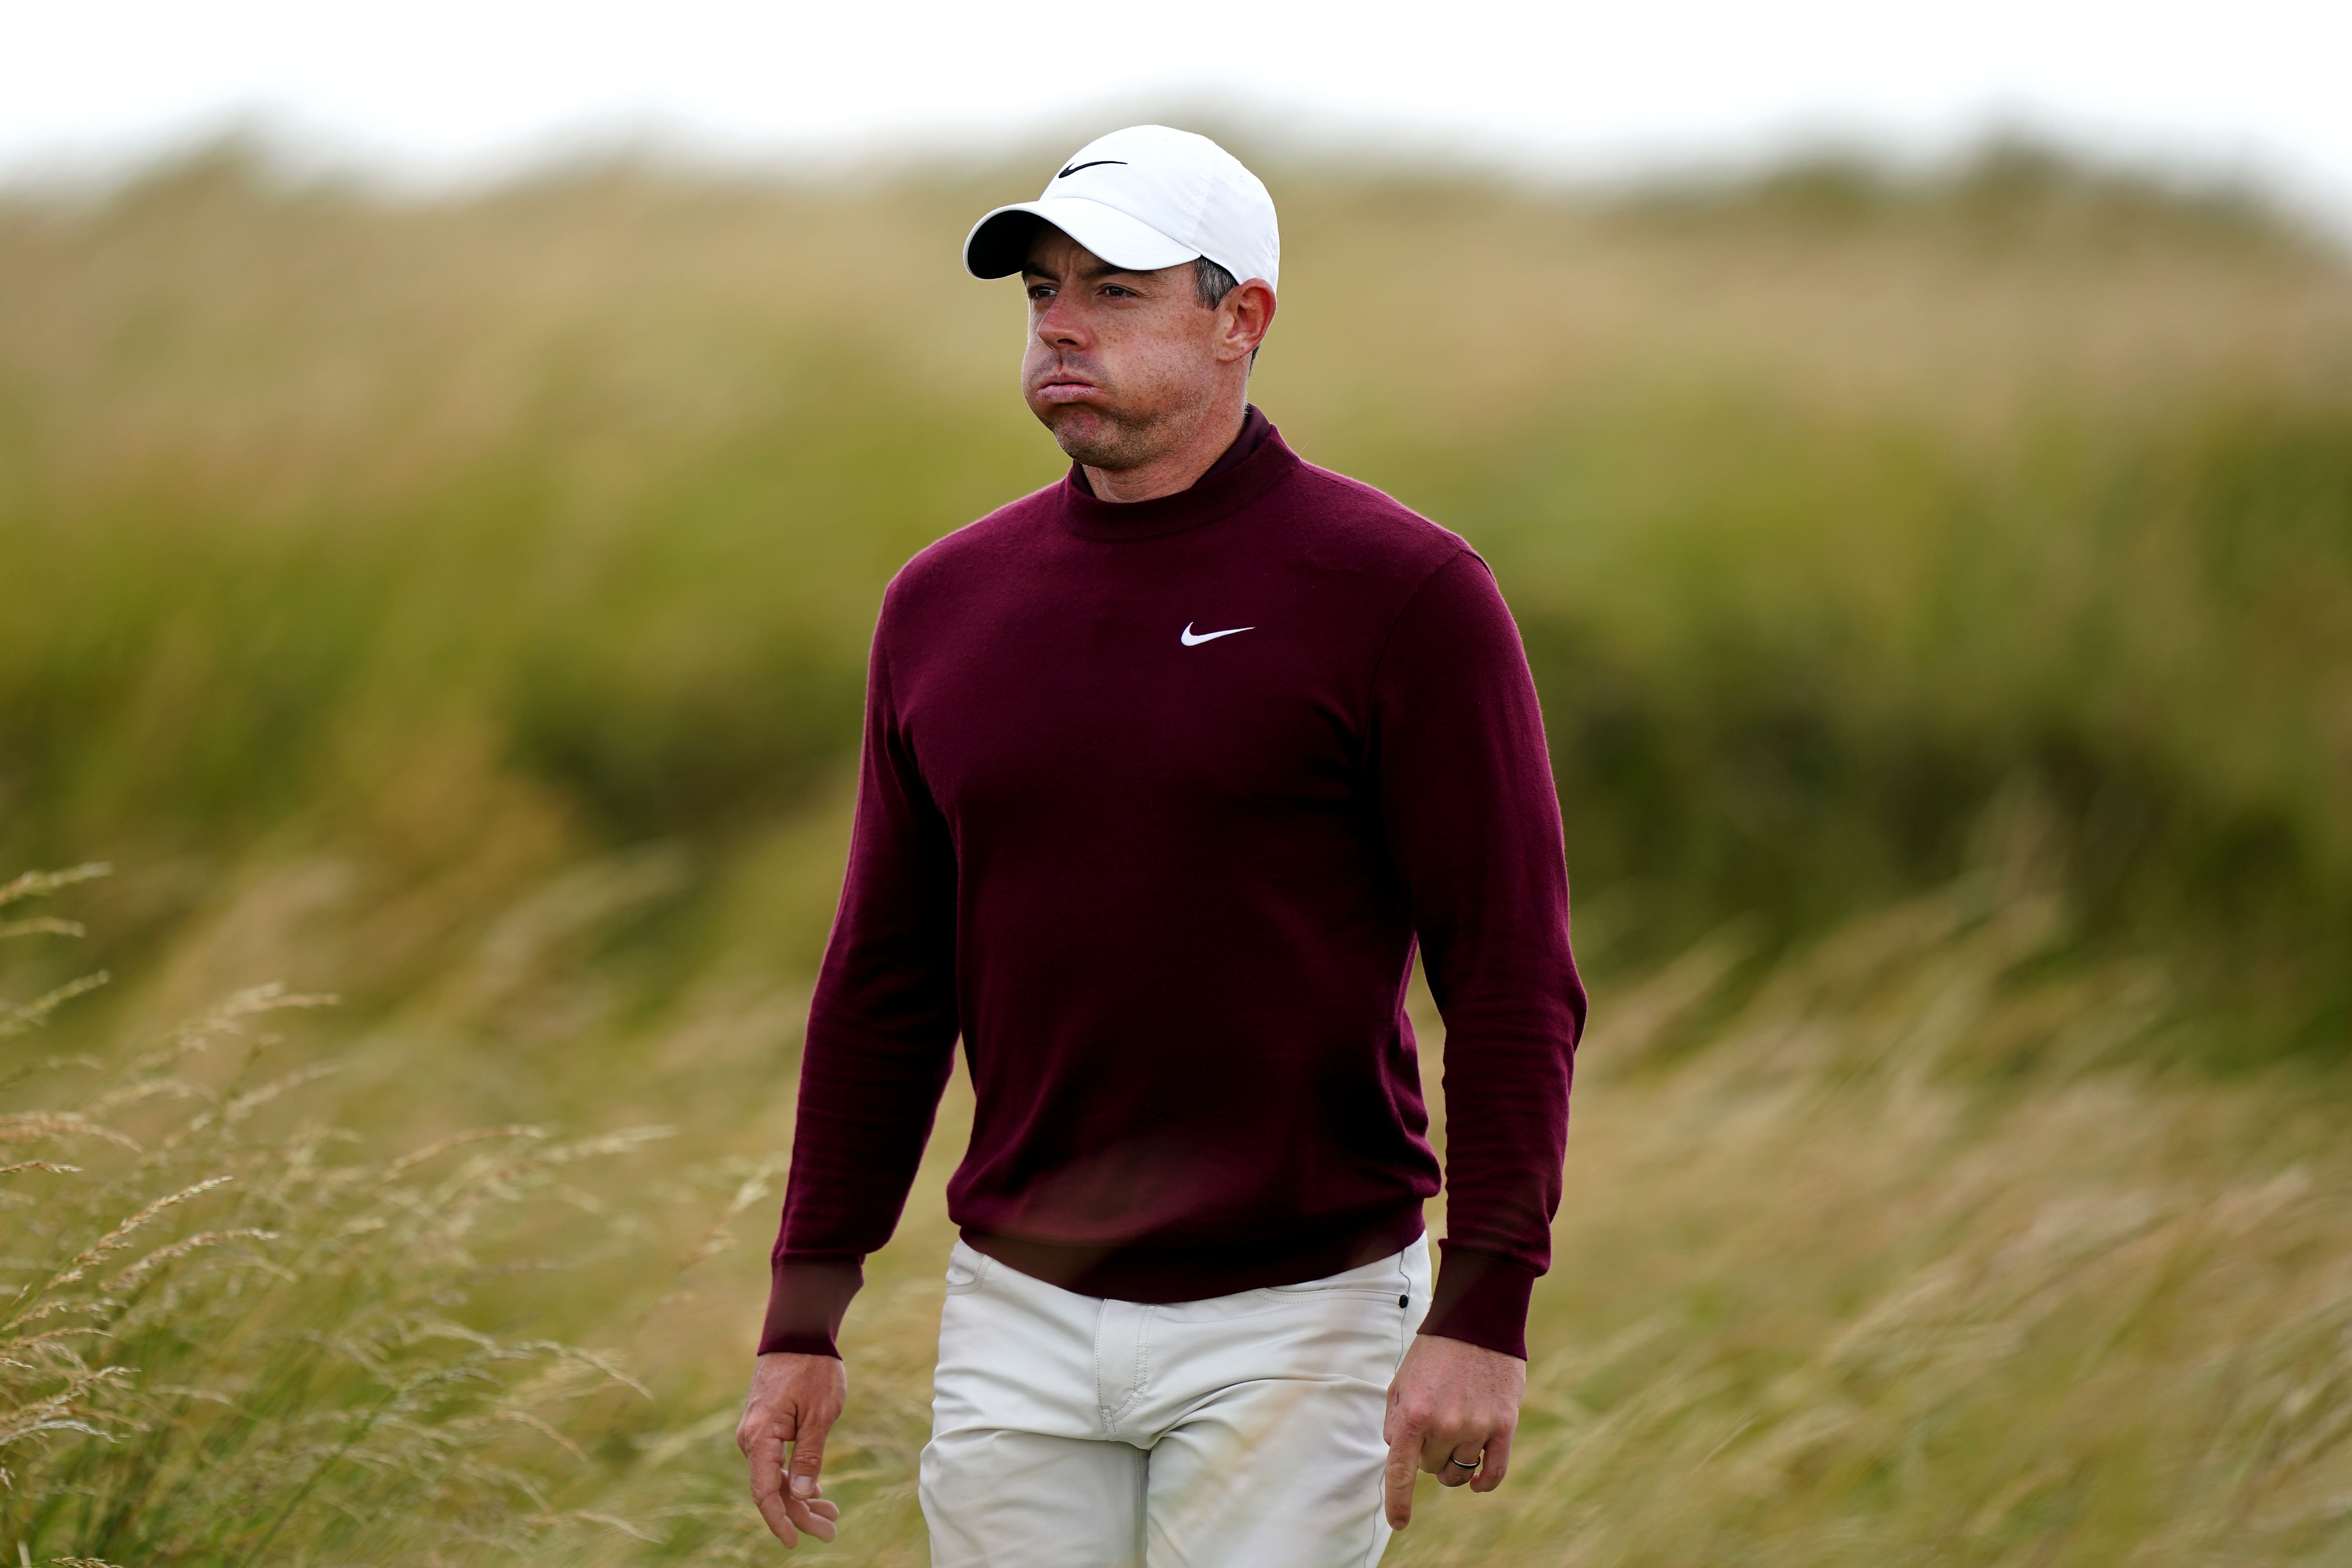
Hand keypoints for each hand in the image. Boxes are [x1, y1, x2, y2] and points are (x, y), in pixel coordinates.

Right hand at [737, 1351, 848, 1547]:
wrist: (797, 1333)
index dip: (780, 1520)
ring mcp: (757, 1435)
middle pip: (773, 1490)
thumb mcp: (820, 1413)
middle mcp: (752, 1440)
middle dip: (800, 1515)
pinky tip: (816, 1493)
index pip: (766, 1492)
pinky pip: (777, 1463)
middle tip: (831, 1532)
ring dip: (801, 1498)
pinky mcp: (765, 1429)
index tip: (795, 1542)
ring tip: (831, 1516)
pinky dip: (796, 1479)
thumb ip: (809, 1456)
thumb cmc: (813, 1369)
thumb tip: (801, 1495)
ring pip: (776, 1478)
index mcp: (761, 1437)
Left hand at [1381, 1333, 1526, 1529]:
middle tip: (1431, 1428)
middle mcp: (1444, 1425)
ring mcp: (1476, 1427)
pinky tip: (1477, 1481)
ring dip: (1452, 1464)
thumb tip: (1397, 1452)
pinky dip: (1484, 1482)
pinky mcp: (1504, 1425)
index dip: (1398, 1502)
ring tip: (1453, 1438)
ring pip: (1459, 1473)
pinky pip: (1494, 1472)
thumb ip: (1394, 1420)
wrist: (1476, 1321)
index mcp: (1412, 1414)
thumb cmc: (1433, 1352)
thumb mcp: (1400, 1381)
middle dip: (1426, 1455)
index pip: (1400, 1471)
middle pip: (1430, 1469)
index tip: (1399, 1521)